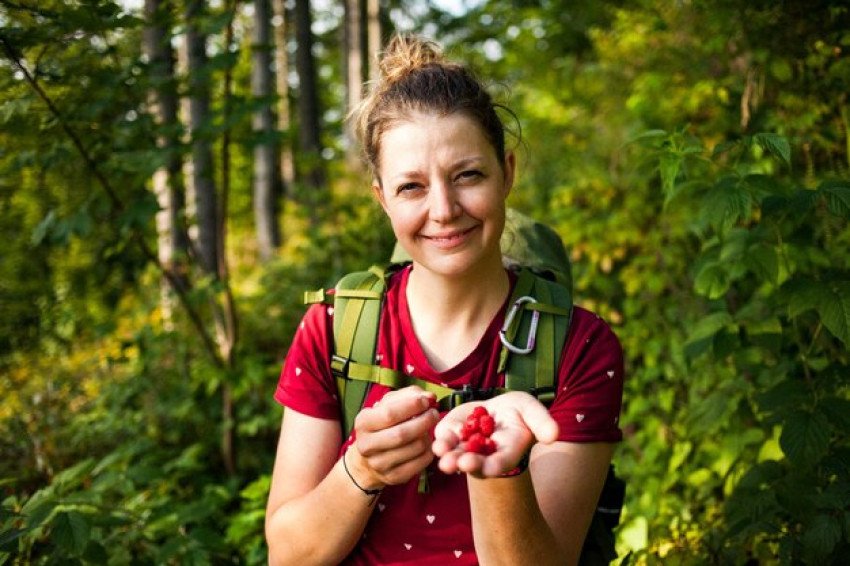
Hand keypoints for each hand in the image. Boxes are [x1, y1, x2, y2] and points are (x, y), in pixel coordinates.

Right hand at [347, 386, 439, 489]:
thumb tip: (429, 397)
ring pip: (415, 448)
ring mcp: (379, 464)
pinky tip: (425, 443)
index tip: (426, 401)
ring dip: (427, 435)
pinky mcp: (394, 477)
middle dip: (424, 421)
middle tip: (434, 414)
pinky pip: (421, 462)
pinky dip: (429, 450)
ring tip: (427, 428)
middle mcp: (367, 445)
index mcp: (363, 423)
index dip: (412, 406)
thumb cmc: (382, 425)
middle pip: (402, 434)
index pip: (389, 414)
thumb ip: (408, 395)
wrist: (367, 460)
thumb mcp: (387, 405)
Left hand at [431, 392, 558, 476]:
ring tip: (442, 454)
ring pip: (455, 455)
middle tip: (460, 463)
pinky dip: (440, 440)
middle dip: (467, 463)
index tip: (489, 468)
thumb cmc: (519, 412)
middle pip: (475, 463)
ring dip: (448, 456)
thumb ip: (542, 422)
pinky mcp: (451, 434)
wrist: (498, 409)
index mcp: (506, 452)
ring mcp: (465, 447)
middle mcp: (484, 455)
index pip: (501, 462)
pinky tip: (436, 440)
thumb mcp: (532, 411)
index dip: (495, 465)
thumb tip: (554, 435)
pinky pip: (444, 439)